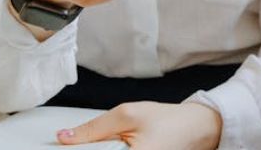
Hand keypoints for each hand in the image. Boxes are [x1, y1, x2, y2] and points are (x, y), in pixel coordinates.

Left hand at [57, 101, 221, 149]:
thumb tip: (64, 137)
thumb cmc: (168, 121)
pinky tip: (118, 145)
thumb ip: (94, 128)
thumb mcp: (128, 114)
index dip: (78, 148)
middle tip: (91, 138)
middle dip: (89, 148)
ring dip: (101, 149)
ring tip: (117, 140)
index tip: (65, 142)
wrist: (197, 128)